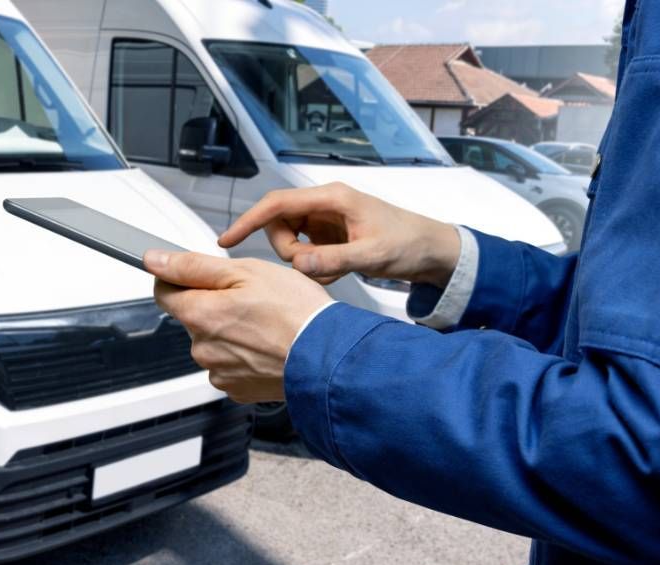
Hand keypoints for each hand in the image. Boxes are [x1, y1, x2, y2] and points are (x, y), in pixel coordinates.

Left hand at [145, 250, 331, 402]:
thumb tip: (154, 260)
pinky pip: (232, 365)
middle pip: (193, 317)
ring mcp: (219, 371)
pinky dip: (246, 354)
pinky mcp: (238, 389)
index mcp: (199, 315)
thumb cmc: (296, 312)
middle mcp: (202, 348)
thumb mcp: (245, 271)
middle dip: (214, 305)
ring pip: (214, 342)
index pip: (163, 291)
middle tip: (251, 299)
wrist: (329, 357)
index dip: (180, 277)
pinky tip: (268, 345)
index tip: (200, 275)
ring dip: (232, 331)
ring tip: (266, 324)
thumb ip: (193, 266)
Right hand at [219, 182, 461, 287]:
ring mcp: (327, 221)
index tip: (227, 241)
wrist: (432, 251)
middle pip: (280, 226)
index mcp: (332, 198)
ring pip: (291, 242)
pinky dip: (314, 267)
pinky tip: (338, 271)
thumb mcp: (372, 255)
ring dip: (303, 262)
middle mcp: (325, 206)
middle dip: (288, 252)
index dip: (248, 221)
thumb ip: (334, 260)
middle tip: (314, 268)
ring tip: (333, 271)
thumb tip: (299, 264)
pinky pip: (306, 252)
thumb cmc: (409, 243)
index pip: (277, 205)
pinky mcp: (331, 236)